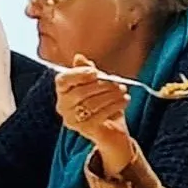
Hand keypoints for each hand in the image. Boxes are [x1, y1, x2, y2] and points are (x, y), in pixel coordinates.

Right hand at [54, 54, 134, 171]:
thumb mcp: (97, 84)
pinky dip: (115, 105)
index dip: (78, 74)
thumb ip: (88, 71)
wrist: (111, 130)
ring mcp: (72, 120)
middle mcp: (63, 106)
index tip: (95, 72)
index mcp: (63, 91)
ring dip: (110, 95)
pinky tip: (125, 100)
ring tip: (123, 91)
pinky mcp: (85, 130)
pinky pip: (99, 115)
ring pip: (91, 104)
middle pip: (79, 92)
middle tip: (118, 83)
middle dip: (101, 86)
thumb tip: (79, 57)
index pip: (62, 80)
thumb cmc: (102, 103)